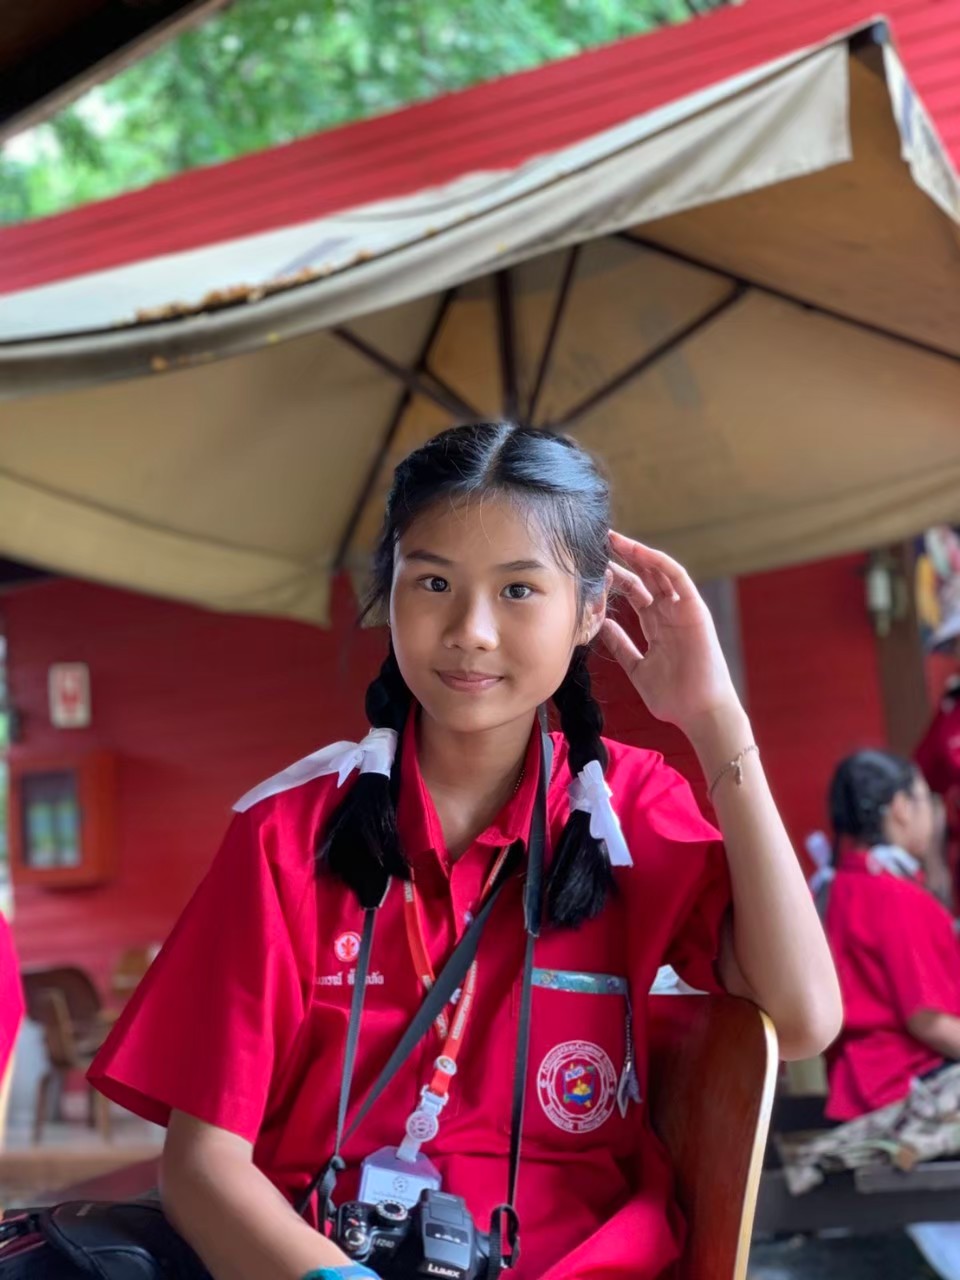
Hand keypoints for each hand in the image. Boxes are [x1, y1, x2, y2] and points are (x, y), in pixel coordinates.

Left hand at [601, 531, 742, 737]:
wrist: (699, 711)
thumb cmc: (673, 697)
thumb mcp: (637, 668)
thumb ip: (621, 646)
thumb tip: (602, 626)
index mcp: (657, 627)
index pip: (635, 594)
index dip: (617, 578)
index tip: (594, 566)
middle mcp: (670, 614)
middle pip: (645, 578)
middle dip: (623, 559)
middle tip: (599, 542)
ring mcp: (683, 610)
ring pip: (659, 572)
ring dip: (637, 554)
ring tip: (613, 539)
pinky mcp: (695, 609)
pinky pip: (677, 577)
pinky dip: (658, 562)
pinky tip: (639, 551)